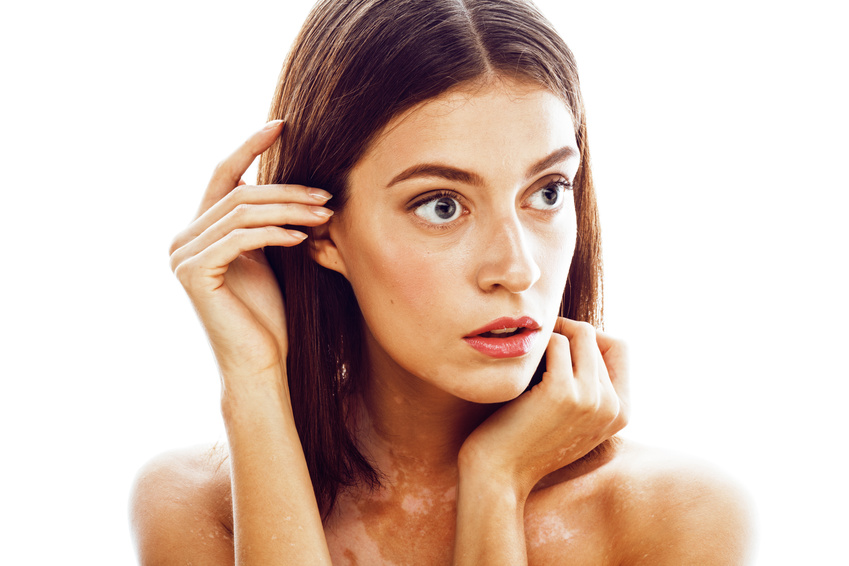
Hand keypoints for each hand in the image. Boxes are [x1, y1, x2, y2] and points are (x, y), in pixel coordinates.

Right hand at [168, 121, 333, 385]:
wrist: (260, 363)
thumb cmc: (269, 315)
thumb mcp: (270, 257)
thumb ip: (267, 222)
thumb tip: (295, 183)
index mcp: (199, 230)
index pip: (224, 174)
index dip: (249, 145)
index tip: (282, 125)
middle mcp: (183, 238)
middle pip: (239, 192)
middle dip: (288, 189)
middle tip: (328, 194)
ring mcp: (183, 255)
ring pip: (242, 212)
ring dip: (289, 209)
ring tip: (326, 214)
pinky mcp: (194, 272)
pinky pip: (240, 238)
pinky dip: (275, 233)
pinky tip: (304, 237)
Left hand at [458, 317, 629, 497]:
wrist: (499, 473)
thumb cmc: (527, 438)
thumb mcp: (572, 415)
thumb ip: (590, 385)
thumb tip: (586, 333)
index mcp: (622, 412)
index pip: (619, 347)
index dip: (590, 336)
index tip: (559, 340)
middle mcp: (613, 406)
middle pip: (596, 337)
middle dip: (564, 332)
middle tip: (534, 344)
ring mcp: (591, 399)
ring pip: (580, 334)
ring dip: (551, 335)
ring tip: (528, 353)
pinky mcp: (563, 392)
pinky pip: (556, 342)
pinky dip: (536, 345)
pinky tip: (519, 365)